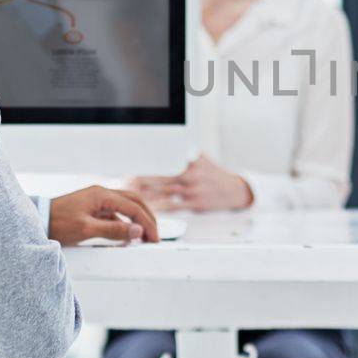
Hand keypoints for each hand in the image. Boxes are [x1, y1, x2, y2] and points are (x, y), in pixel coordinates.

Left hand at [49, 185, 157, 245]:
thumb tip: (137, 231)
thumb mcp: (86, 230)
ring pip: (126, 207)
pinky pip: (115, 214)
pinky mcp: (92, 209)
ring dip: (137, 220)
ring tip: (143, 236)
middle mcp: (101, 194)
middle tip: (154, 236)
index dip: (146, 224)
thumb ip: (114, 230)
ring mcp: (97, 200)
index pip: (134, 207)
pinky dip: (124, 223)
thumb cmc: (57, 223)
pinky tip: (125, 235)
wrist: (37, 222)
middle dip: (147, 218)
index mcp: (102, 195)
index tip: (153, 239)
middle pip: (134, 202)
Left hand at [126, 155, 252, 212]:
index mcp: (187, 161)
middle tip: (123, 184)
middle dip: (139, 181)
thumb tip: (163, 147)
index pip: (160, 163)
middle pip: (157, 178)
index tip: (130, 170)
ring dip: (144, 196)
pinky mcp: (194, 204)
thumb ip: (182, 155)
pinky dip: (159, 208)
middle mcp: (189, 174)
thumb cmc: (214, 174)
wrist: (234, 190)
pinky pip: (172, 206)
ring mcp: (191, 190)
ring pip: (162, 192)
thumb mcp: (200, 158)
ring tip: (130, 197)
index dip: (144, 167)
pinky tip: (148, 209)